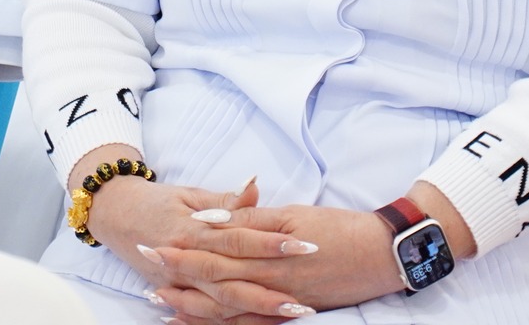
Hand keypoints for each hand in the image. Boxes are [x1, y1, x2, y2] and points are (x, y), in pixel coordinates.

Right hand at [81, 173, 313, 320]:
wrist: (114, 214)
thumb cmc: (156, 200)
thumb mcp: (190, 193)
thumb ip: (225, 199)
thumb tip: (256, 188)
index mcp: (191, 229)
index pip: (237, 238)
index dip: (270, 243)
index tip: (303, 245)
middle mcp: (185, 260)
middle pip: (233, 281)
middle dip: (270, 291)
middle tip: (306, 298)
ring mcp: (178, 282)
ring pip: (221, 304)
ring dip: (256, 312)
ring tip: (292, 313)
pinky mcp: (174, 293)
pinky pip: (204, 314)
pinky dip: (228, 323)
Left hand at [146, 202, 404, 321]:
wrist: (384, 255)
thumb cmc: (340, 228)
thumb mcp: (294, 214)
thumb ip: (251, 217)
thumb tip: (211, 218)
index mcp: (266, 254)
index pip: (213, 253)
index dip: (181, 252)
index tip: (150, 246)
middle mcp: (269, 284)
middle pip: (213, 284)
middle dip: (177, 280)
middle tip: (145, 276)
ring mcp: (280, 303)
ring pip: (227, 311)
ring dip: (192, 308)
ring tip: (161, 305)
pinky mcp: (293, 316)